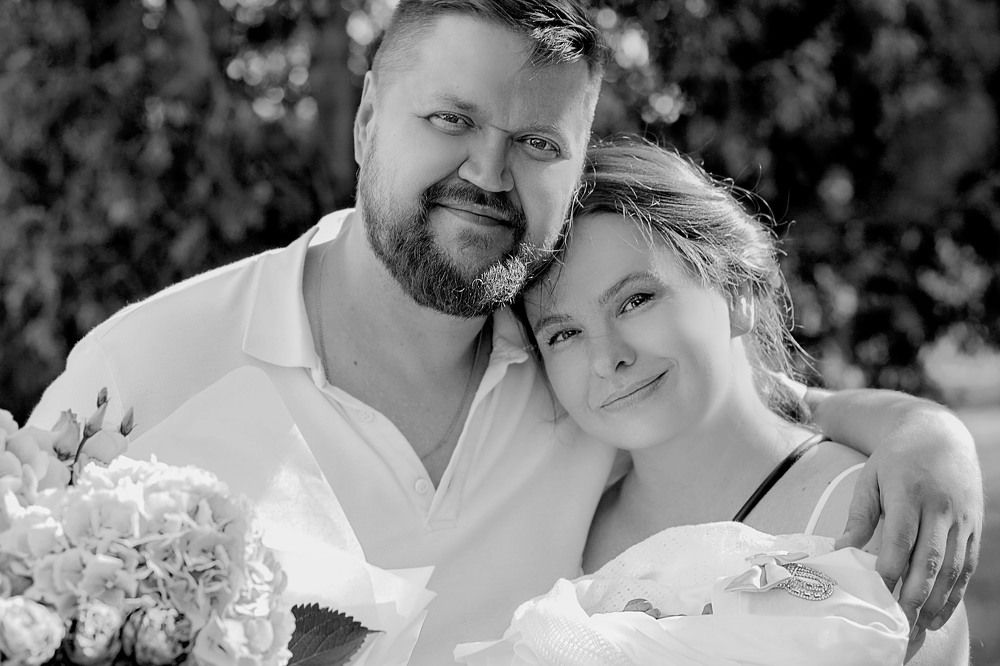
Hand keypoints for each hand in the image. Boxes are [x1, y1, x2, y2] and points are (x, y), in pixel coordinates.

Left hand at [835, 406, 981, 631]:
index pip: (901, 538)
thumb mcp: (869, 479)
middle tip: (898, 622)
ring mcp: (962, 518)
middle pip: (930, 558)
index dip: (890, 568)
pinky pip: (967, 565)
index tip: (875, 593)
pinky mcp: (974, 527)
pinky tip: (940, 610)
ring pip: (952, 567)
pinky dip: (956, 591)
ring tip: (919, 625)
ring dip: (937, 600)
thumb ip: (858, 517)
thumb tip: (840, 550)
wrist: (939, 435)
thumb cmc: (895, 460)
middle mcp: (940, 507)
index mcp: (909, 492)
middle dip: (915, 594)